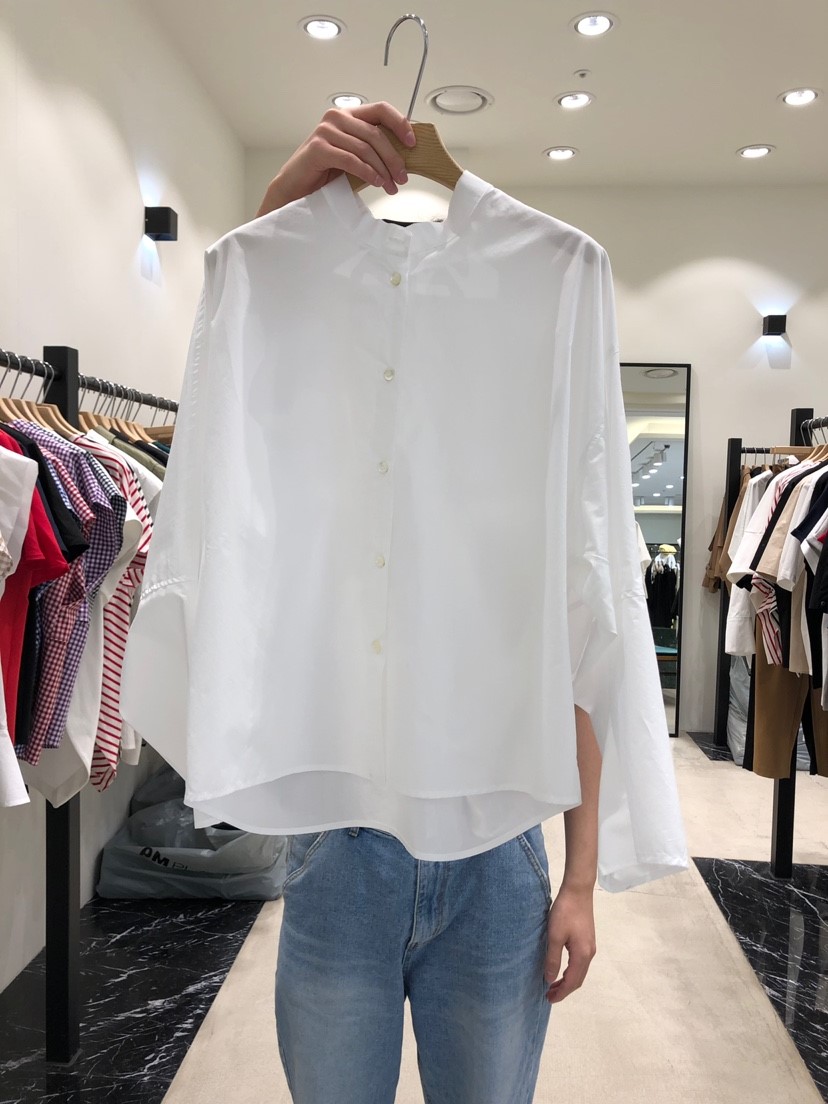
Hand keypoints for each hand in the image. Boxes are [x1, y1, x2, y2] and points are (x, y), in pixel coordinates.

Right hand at [257, 102, 415, 216]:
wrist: (295, 186)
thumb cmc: (324, 171)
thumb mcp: (353, 155)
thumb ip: (370, 148)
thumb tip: (401, 156)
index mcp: (347, 116)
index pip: (380, 110)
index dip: (400, 124)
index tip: (412, 142)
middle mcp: (336, 118)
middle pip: (375, 134)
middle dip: (393, 158)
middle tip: (403, 177)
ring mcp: (326, 131)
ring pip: (365, 149)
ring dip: (383, 170)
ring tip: (391, 185)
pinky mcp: (319, 148)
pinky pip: (351, 160)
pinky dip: (368, 173)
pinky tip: (376, 182)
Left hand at [543, 885, 596, 1002]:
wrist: (578, 891)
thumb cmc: (565, 912)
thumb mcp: (555, 936)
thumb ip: (553, 959)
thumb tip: (550, 979)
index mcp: (582, 955)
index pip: (573, 981)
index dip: (561, 993)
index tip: (549, 999)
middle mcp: (589, 953)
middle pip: (578, 979)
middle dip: (565, 989)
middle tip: (549, 995)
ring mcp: (590, 946)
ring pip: (580, 971)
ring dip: (567, 980)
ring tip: (553, 984)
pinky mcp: (587, 940)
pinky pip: (580, 962)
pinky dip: (571, 971)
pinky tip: (561, 969)